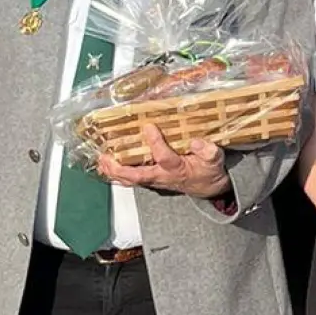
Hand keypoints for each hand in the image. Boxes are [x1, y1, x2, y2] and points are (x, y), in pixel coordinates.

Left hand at [98, 124, 230, 198]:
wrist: (207, 187)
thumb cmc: (208, 171)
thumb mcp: (215, 160)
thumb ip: (208, 151)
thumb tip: (196, 141)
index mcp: (178, 169)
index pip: (164, 157)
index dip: (156, 143)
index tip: (149, 126)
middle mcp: (162, 176)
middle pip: (137, 176)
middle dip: (120, 168)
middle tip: (106, 157)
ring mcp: (154, 180)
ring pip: (130, 179)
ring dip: (113, 172)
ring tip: (101, 160)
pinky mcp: (150, 179)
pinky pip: (130, 179)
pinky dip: (116, 173)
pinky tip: (106, 165)